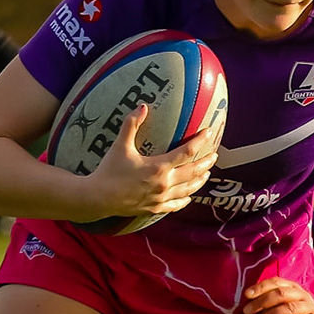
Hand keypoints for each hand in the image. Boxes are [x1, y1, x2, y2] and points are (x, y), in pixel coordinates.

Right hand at [78, 108, 222, 222]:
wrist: (98, 198)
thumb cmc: (108, 171)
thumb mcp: (120, 145)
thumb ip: (131, 124)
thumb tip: (142, 105)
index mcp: (159, 167)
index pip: (187, 152)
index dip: (201, 141)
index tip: (210, 132)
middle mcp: (164, 183)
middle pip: (193, 172)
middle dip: (206, 162)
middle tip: (215, 155)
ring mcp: (161, 198)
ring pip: (188, 189)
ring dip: (199, 181)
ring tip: (207, 173)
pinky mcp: (155, 208)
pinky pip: (176, 205)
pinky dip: (185, 200)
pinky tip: (189, 197)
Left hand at [244, 277, 313, 313]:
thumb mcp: (275, 310)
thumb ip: (264, 305)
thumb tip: (247, 304)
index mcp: (291, 288)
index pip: (276, 282)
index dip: (261, 287)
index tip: (247, 295)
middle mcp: (302, 295)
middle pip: (281, 294)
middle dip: (262, 302)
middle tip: (247, 311)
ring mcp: (310, 308)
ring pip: (290, 308)